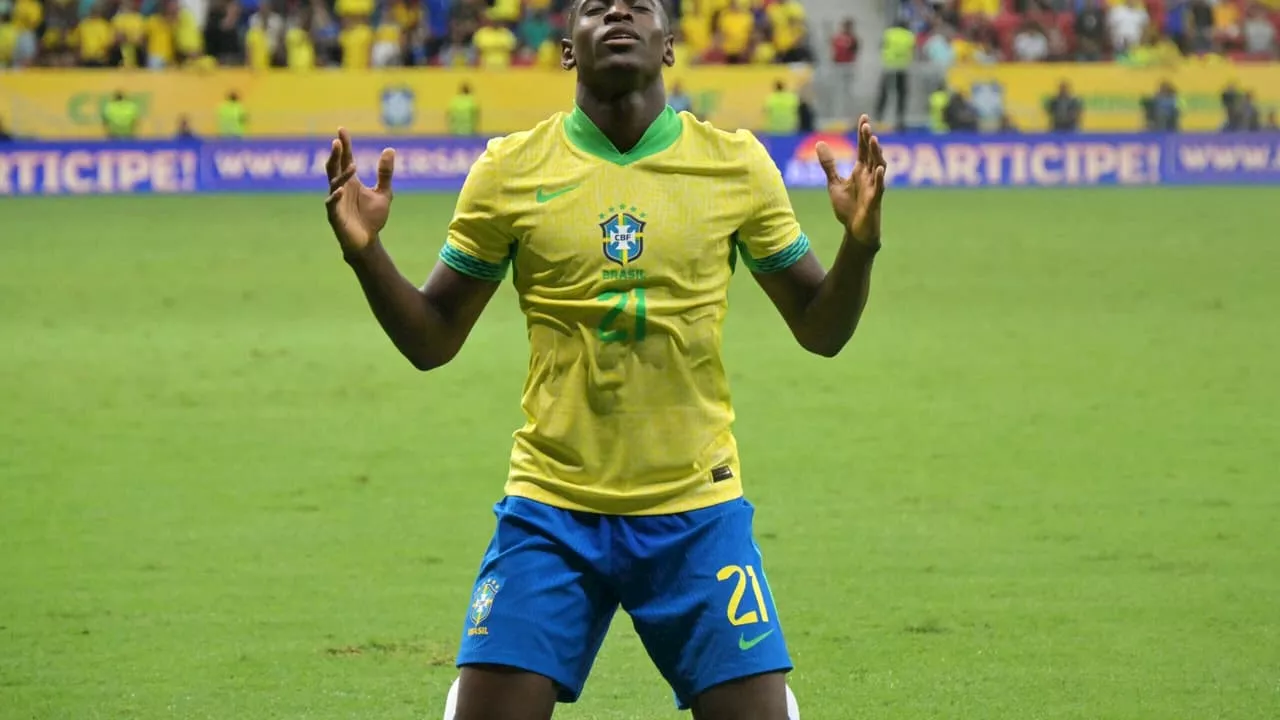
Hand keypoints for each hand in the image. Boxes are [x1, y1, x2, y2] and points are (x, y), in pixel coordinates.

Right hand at [324, 127, 395, 253]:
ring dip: (342, 174)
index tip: (342, 129)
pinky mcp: (334, 216)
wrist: (368, 241)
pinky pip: (331, 204)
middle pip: (334, 167)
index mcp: (350, 181)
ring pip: (333, 183)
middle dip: (335, 154)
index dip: (344, 145)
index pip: (345, 159)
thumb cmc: (372, 218)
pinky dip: (335, 196)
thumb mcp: (384, 193)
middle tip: (337, 140)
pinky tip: (341, 190)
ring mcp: (335, 201)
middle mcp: (340, 188)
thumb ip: (385, 173)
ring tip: (353, 164)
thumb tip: (390, 149)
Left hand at [816, 114, 886, 247]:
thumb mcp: (834, 183)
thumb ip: (829, 164)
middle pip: (870, 154)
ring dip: (876, 154)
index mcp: (860, 170)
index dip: (863, 133)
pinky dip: (879, 178)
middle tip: (866, 125)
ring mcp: (873, 187)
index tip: (864, 117)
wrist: (855, 231)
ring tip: (874, 141)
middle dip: (869, 140)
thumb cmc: (847, 208)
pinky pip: (879, 188)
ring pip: (878, 167)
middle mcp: (869, 176)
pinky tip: (878, 168)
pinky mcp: (874, 201)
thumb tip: (820, 143)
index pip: (863, 148)